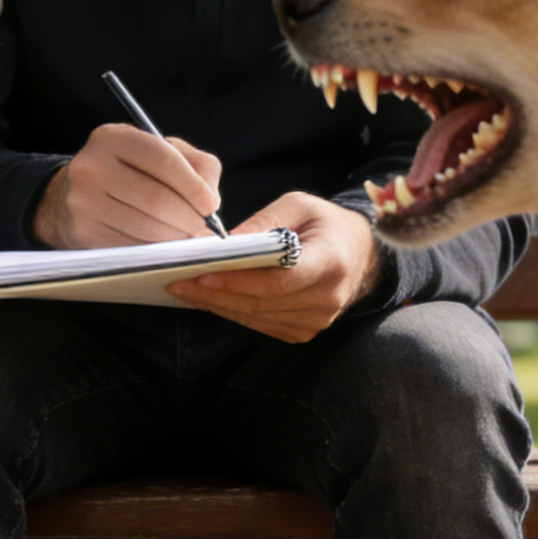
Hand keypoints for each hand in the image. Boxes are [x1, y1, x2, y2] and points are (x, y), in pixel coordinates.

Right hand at [32, 123, 222, 248]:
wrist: (73, 196)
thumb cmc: (128, 172)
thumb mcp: (158, 152)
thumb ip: (196, 166)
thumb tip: (211, 201)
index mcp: (112, 138)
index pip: (163, 159)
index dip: (193, 186)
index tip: (211, 205)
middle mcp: (91, 166)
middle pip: (156, 198)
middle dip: (189, 218)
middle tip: (203, 228)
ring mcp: (83, 201)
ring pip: (146, 227)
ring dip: (176, 237)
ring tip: (186, 236)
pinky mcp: (83, 232)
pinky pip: (132, 246)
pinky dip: (156, 250)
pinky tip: (161, 244)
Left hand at [167, 192, 382, 342]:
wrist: (360, 256)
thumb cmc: (327, 224)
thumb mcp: (299, 206)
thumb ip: (264, 223)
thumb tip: (223, 243)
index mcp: (330, 263)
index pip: (278, 280)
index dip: (238, 280)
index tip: (202, 273)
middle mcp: (326, 298)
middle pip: (260, 303)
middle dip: (214, 293)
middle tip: (177, 282)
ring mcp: (316, 321)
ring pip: (255, 317)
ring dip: (217, 304)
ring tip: (184, 289)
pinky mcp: (303, 331)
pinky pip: (260, 324)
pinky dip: (232, 311)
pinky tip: (209, 298)